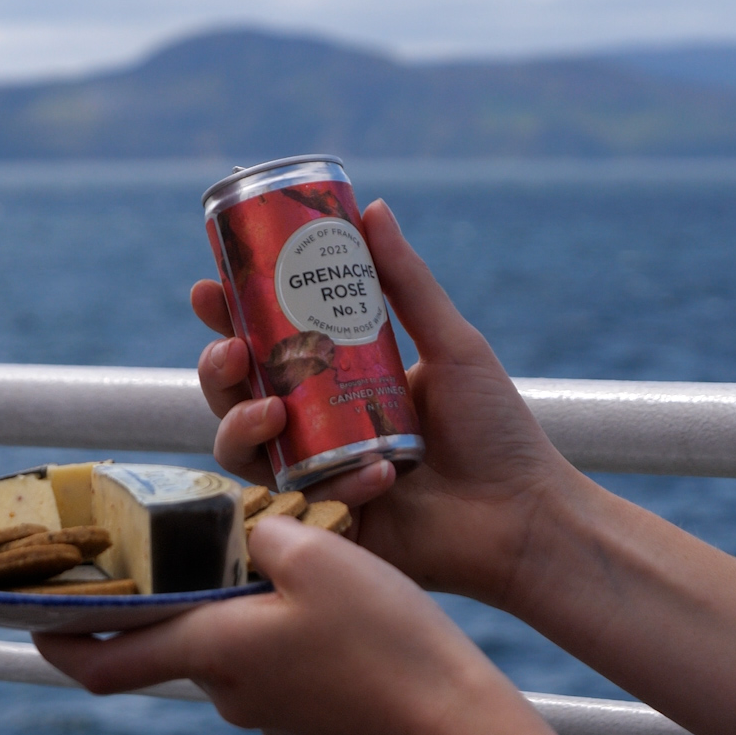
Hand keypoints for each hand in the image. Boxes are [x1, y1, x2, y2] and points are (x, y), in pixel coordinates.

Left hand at [35, 516, 631, 734]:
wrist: (452, 719)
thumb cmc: (381, 635)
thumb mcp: (316, 552)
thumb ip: (260, 532)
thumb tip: (240, 531)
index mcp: (211, 648)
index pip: (103, 661)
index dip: (59, 639)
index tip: (31, 616)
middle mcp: (227, 688)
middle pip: (177, 638)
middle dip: (177, 594)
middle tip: (186, 546)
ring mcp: (270, 710)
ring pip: (233, 647)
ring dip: (240, 607)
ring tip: (284, 557)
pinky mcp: (311, 717)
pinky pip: (278, 663)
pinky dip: (282, 630)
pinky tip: (329, 600)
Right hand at [193, 198, 590, 606]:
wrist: (525, 515)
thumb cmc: (497, 431)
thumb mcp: (452, 345)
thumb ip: (408, 283)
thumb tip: (371, 209)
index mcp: (335, 381)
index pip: (264, 344)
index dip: (226, 318)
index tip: (210, 290)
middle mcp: (315, 428)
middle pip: (234, 396)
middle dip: (216, 371)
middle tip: (232, 352)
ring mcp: (317, 478)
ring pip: (240, 452)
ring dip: (240, 427)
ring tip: (273, 416)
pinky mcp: (329, 525)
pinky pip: (300, 504)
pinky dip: (335, 484)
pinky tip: (379, 475)